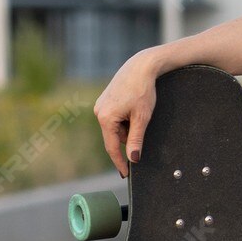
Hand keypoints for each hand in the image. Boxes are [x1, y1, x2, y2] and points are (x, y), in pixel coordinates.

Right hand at [94, 53, 157, 175]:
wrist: (141, 66)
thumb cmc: (143, 91)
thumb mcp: (142, 118)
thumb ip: (136, 139)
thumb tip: (133, 159)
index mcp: (105, 118)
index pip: (112, 147)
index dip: (120, 162)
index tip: (126, 174)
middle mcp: (98, 112)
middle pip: (114, 137)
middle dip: (128, 138)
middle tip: (141, 125)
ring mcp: (100, 105)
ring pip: (115, 127)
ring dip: (127, 127)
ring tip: (139, 112)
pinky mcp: (105, 100)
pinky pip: (114, 118)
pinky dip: (125, 119)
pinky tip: (134, 108)